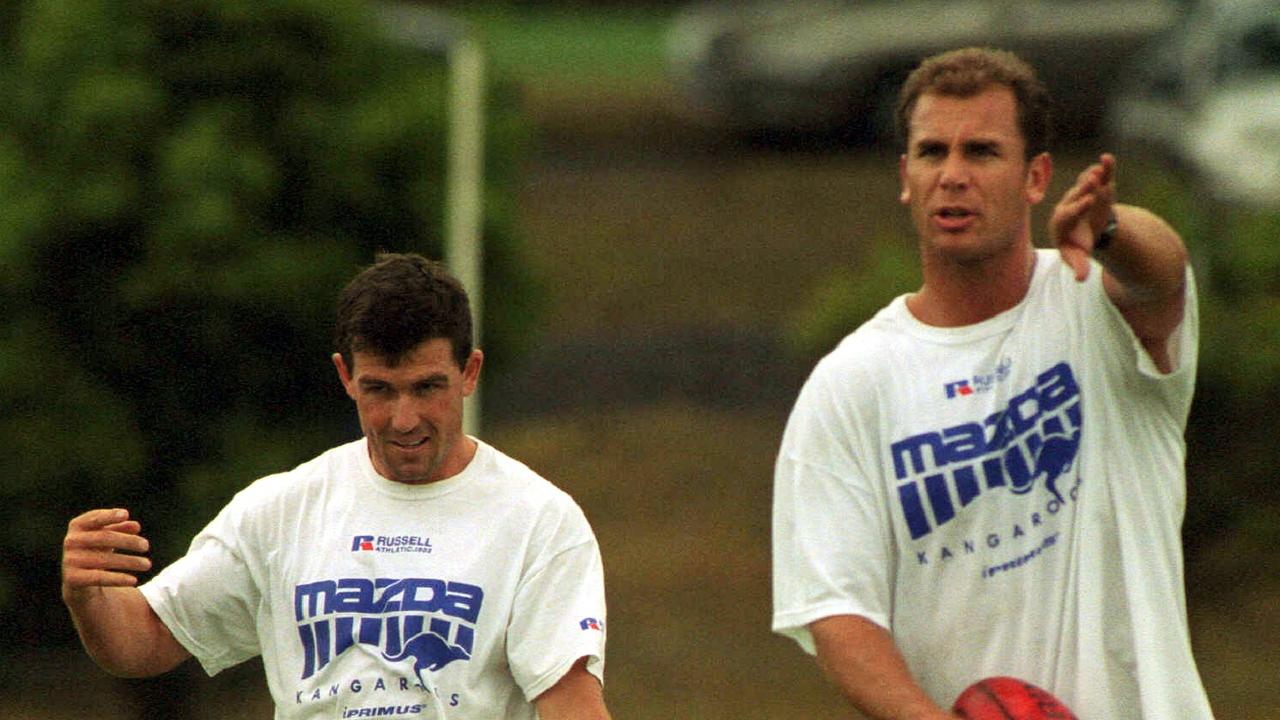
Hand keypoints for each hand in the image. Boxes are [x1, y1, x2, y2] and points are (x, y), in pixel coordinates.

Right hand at [62, 508, 152, 603]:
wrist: (78, 577)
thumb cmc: (96, 548)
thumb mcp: (108, 536)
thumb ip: (120, 528)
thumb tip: (135, 525)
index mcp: (78, 526)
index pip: (94, 518)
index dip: (109, 516)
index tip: (125, 514)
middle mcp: (71, 541)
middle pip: (104, 538)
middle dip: (128, 541)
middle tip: (146, 546)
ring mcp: (70, 560)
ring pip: (104, 560)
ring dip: (129, 562)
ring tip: (147, 564)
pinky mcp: (72, 578)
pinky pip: (99, 578)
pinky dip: (117, 579)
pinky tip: (133, 580)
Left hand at [1050, 153, 1116, 280]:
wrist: (1084, 229)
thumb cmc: (1077, 244)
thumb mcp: (1077, 256)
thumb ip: (1078, 266)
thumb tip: (1080, 280)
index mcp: (1061, 221)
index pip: (1068, 213)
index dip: (1077, 207)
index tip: (1087, 201)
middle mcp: (1068, 204)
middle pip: (1076, 195)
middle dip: (1085, 188)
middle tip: (1092, 180)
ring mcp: (1081, 193)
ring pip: (1086, 184)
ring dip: (1093, 175)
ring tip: (1101, 167)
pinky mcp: (1094, 187)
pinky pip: (1098, 176)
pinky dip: (1104, 169)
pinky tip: (1107, 158)